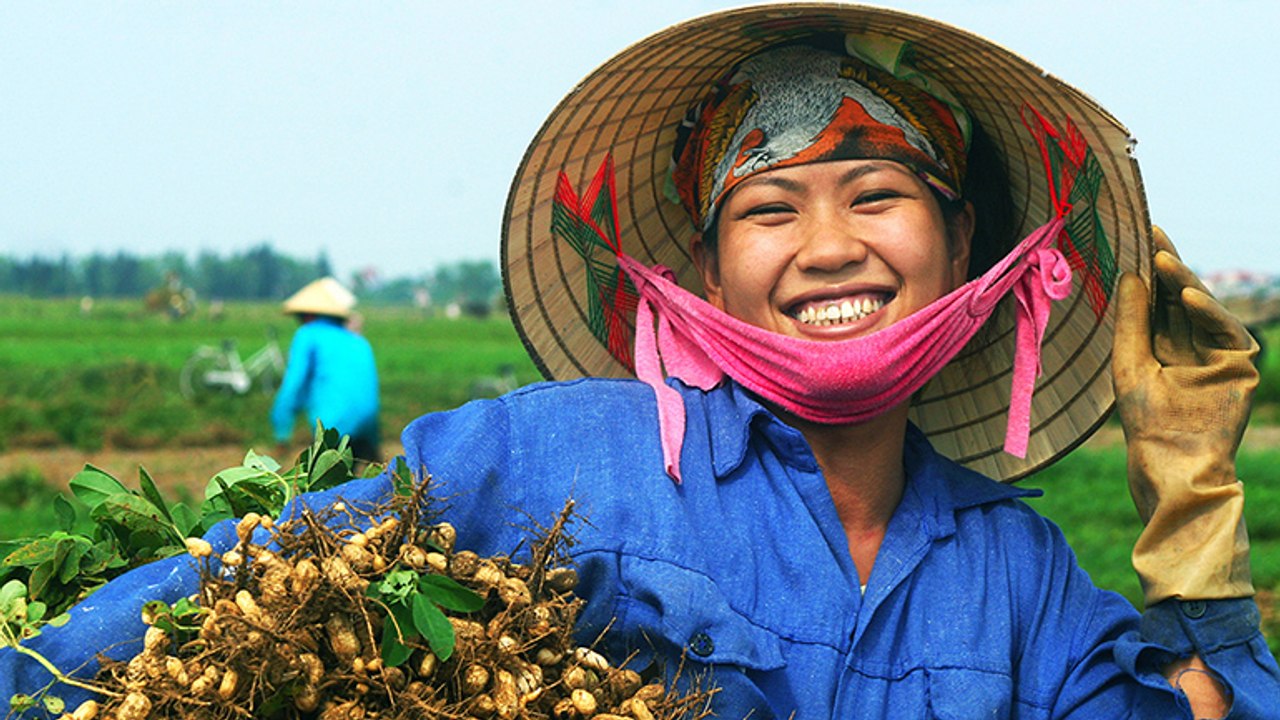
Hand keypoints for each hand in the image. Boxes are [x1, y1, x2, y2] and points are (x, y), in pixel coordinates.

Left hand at [1112, 226, 1256, 603]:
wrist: (1170, 462)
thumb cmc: (1145, 421)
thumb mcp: (1129, 362)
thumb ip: (1132, 320)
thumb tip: (1130, 273)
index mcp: (1162, 343)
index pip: (1158, 298)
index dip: (1151, 269)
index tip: (1139, 237)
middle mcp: (1190, 344)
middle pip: (1181, 296)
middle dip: (1169, 265)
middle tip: (1155, 233)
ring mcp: (1217, 353)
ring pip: (1203, 308)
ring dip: (1185, 282)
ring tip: (1165, 260)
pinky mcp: (1240, 365)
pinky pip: (1226, 330)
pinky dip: (1208, 311)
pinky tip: (1188, 295)